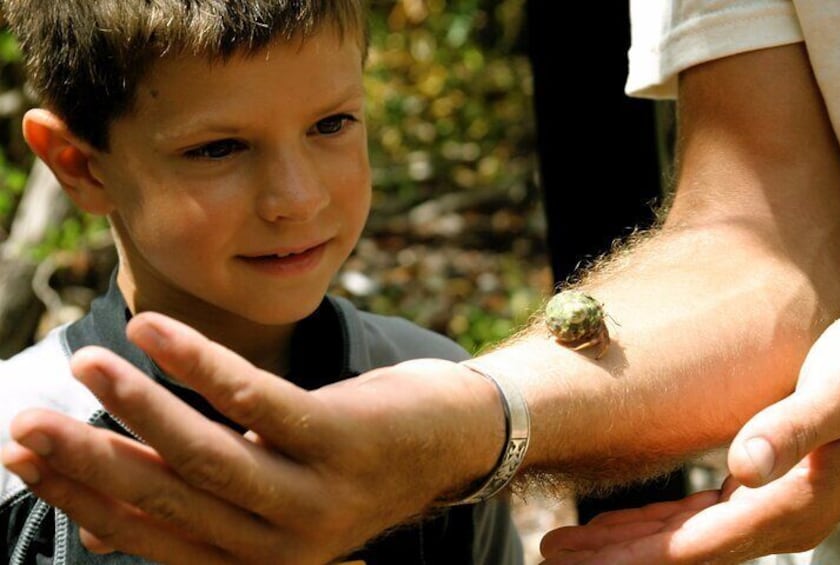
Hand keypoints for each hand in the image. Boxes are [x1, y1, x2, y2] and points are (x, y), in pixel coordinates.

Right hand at [1, 312, 502, 564]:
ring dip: (136, 408)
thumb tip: (102, 510)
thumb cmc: (348, 459)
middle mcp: (282, 542)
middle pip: (167, 500)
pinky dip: (197, 363)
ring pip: (206, 455)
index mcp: (256, 559)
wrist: (455, 440)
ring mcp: (316, 494)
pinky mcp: (342, 438)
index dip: (82, 497)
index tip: (23, 458)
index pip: (150, 535)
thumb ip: (202, 499)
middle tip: (25, 420)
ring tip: (86, 363)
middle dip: (90, 460)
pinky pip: (256, 400)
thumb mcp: (271, 487)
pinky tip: (152, 330)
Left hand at [539, 314, 839, 563]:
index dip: (630, 557)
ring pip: (681, 537)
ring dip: (625, 541)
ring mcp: (767, 508)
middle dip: (613, 555)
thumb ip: (792, 430)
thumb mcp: (836, 394)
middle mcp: (776, 519)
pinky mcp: (759, 490)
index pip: (692, 547)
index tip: (575, 558)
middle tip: (551, 551)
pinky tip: (618, 522)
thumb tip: (743, 469)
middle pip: (679, 551)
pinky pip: (696, 518)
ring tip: (568, 541)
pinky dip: (653, 522)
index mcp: (789, 506)